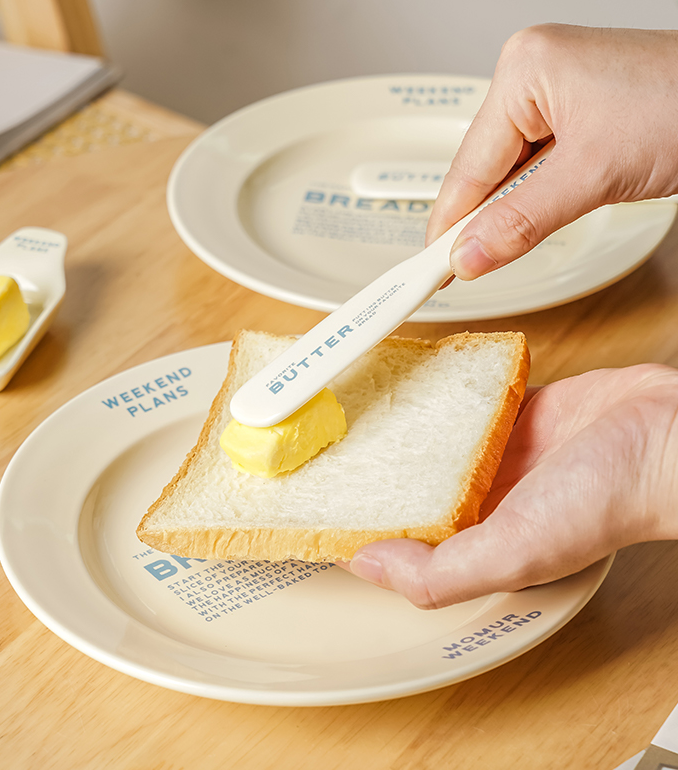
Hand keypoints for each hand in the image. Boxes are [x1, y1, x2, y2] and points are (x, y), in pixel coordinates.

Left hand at [344, 364, 677, 607]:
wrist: (666, 435)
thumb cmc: (608, 501)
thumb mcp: (513, 552)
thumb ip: (438, 571)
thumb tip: (364, 563)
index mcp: (471, 538)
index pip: (396, 535)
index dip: (353, 520)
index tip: (308, 500)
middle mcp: (477, 498)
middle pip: (405, 484)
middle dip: (363, 468)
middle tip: (315, 442)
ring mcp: (492, 451)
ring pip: (427, 438)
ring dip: (394, 426)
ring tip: (346, 408)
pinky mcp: (509, 410)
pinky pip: (459, 400)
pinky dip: (436, 392)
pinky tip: (405, 379)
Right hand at [427, 25, 677, 279]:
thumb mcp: (594, 175)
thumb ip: (522, 221)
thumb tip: (468, 255)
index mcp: (524, 70)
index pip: (467, 167)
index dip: (447, 227)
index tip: (426, 271)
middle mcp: (532, 75)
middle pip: (483, 170)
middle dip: (480, 220)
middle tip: (459, 271)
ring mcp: (554, 92)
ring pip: (509, 172)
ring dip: (509, 211)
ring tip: (496, 248)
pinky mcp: (576, 111)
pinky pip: (536, 166)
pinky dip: (532, 199)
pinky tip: (528, 220)